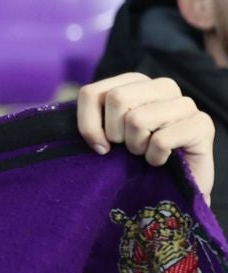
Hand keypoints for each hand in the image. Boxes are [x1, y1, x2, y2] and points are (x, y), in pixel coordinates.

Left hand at [77, 72, 215, 201]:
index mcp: (134, 83)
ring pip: (138, 119)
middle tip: (127, 149)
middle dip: (115, 134)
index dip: (88, 125)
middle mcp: (162, 86)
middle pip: (117, 100)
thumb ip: (90, 123)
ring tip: (146, 153)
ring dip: (136, 147)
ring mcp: (185, 103)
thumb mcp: (106, 139)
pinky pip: (161, 139)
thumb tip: (71, 127)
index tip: (98, 146)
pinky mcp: (202, 124)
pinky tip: (162, 160)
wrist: (171, 190)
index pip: (92, 92)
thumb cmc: (133, 162)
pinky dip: (155, 158)